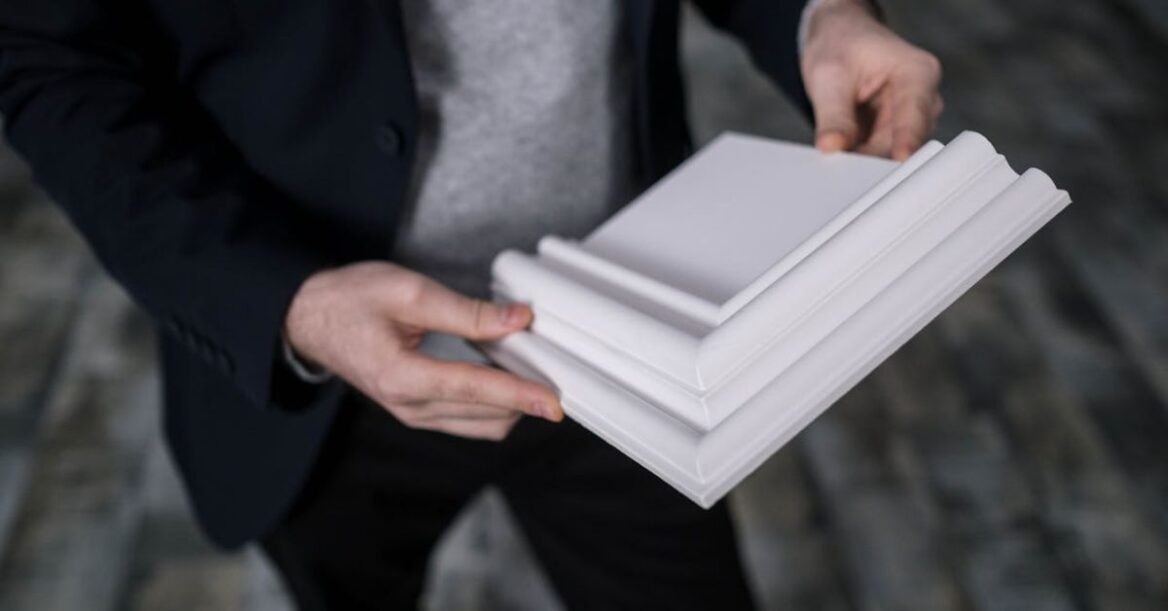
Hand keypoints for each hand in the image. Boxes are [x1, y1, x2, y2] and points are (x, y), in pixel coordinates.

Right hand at [284, 261, 562, 440]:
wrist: (308, 319)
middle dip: (522, 396)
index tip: (552, 400)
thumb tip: (517, 320)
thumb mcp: (408, 292)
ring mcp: (414, 414)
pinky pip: (469, 419)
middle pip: (486, 416)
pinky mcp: (419, 412)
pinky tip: (501, 372)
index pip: (473, 390)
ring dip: (510, 402)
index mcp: (402, 377)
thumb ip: (465, 311)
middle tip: (548, 362)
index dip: (518, 394)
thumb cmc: (350, 300)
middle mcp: (409, 407)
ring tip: (528, 364)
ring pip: (482, 424)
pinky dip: (492, 402)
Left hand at [801, 0, 943, 159]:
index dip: (907, 138)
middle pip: (901, 142)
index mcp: (918, 73)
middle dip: (870, 156)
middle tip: (839, 163)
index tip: (902, 158)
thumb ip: (833, 114)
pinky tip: (841, 147)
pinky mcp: (896, 135)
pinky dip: (858, 156)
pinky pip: (878, 156)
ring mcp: (912, 120)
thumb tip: (833, 146)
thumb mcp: (829, 75)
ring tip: (836, 147)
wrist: (840, 40)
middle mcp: (924, 99)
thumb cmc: (841, 47)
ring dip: (861, 158)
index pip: (915, 113)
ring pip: (888, 155)